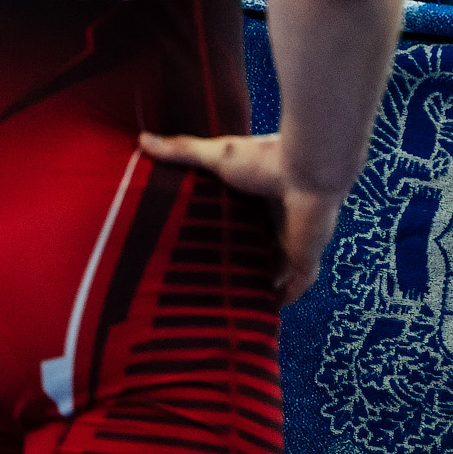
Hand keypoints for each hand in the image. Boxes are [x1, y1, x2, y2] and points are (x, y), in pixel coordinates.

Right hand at [139, 131, 345, 306]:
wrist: (308, 168)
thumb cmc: (267, 158)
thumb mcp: (219, 156)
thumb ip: (184, 151)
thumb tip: (143, 140)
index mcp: (263, 199)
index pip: (244, 223)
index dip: (227, 236)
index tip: (203, 248)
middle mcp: (280, 221)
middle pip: (259, 249)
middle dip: (241, 264)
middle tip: (212, 282)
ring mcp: (294, 241)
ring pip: (277, 271)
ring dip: (261, 285)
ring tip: (233, 304)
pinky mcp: (305, 258)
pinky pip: (296, 287)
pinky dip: (283, 299)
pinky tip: (267, 313)